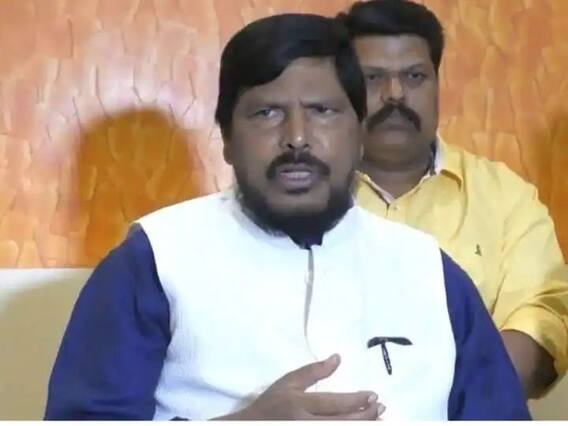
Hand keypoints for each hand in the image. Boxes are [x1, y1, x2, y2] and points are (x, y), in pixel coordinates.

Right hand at [218, 354, 384, 419]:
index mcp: (299, 404)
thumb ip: (313, 371)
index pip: (335, 403)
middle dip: (366, 415)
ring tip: (377, 419)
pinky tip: (360, 425)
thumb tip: (337, 358)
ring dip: (362, 425)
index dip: (357, 400)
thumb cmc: (270, 404)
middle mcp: (304, 422)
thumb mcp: (288, 382)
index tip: (373, 395)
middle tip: (380, 407)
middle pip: (343, 422)